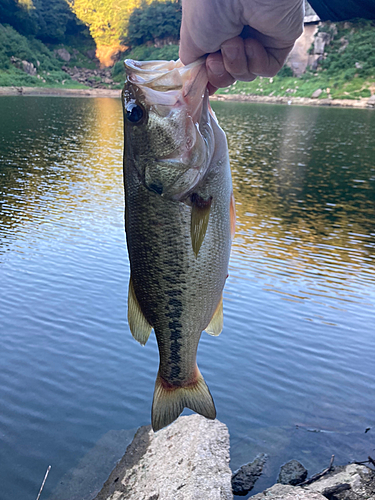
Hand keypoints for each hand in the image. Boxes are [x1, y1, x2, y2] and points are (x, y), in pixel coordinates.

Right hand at [179, 0, 303, 91]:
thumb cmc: (209, 7)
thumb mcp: (191, 40)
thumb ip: (194, 64)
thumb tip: (200, 82)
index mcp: (215, 28)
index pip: (211, 64)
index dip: (208, 75)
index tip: (202, 76)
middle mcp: (236, 31)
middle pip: (228, 74)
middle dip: (220, 73)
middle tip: (216, 59)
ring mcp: (258, 36)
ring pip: (246, 74)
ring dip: (236, 63)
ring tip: (235, 41)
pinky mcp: (279, 41)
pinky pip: (265, 70)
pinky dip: (256, 62)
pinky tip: (253, 43)